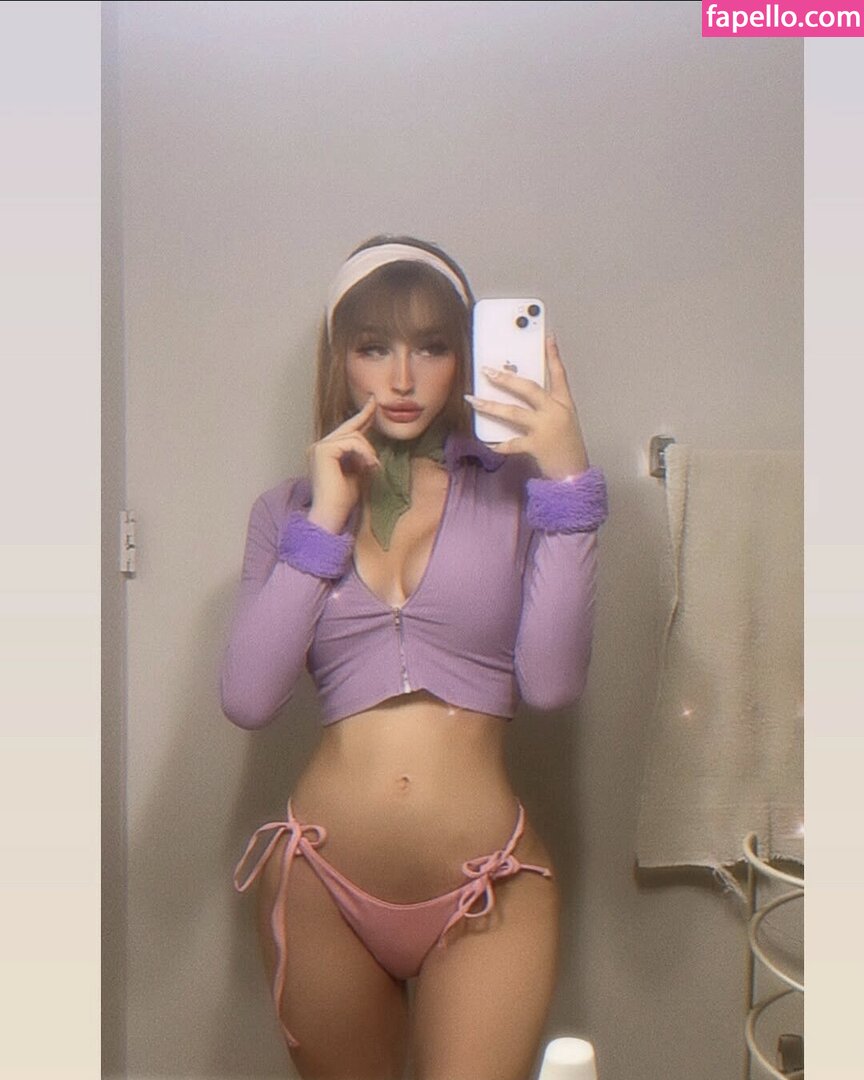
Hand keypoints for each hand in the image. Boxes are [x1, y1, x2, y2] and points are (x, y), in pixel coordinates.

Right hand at [306, 396, 379, 532]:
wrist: (331, 515)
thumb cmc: (343, 501)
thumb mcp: (356, 473)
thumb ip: (359, 457)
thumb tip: (368, 446)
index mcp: (324, 452)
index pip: (345, 431)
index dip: (360, 416)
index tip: (372, 404)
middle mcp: (318, 447)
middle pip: (349, 429)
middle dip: (365, 418)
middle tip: (375, 404)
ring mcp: (318, 447)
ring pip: (352, 435)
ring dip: (368, 450)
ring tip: (373, 466)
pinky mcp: (323, 450)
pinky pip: (351, 442)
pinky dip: (364, 452)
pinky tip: (369, 465)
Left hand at [464, 335, 589, 479]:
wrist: (574, 475)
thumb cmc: (567, 447)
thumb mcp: (563, 421)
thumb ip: (546, 407)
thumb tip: (520, 395)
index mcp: (564, 403)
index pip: (559, 374)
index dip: (553, 356)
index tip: (547, 337)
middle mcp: (555, 412)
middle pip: (529, 389)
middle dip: (507, 378)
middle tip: (488, 371)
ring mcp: (545, 428)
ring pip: (514, 412)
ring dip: (491, 405)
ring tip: (473, 400)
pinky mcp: (536, 445)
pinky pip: (511, 443)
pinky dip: (498, 444)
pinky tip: (486, 442)